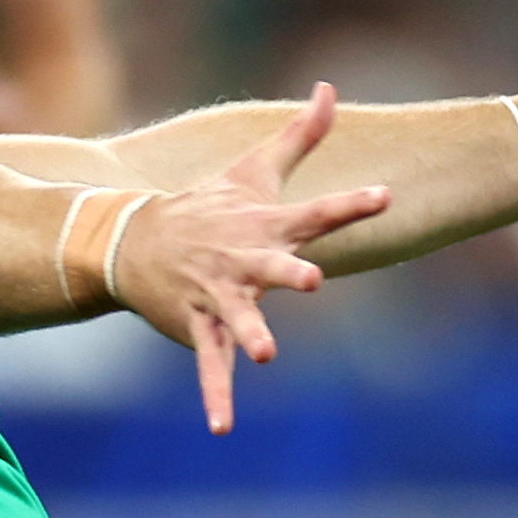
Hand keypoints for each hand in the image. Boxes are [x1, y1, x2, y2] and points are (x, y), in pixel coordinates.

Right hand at [117, 86, 393, 434]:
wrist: (132, 240)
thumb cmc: (207, 205)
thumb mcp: (254, 168)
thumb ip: (301, 135)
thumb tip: (329, 88)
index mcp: (264, 224)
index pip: (315, 212)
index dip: (350, 204)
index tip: (385, 196)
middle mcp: (242, 259)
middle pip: (271, 265)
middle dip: (288, 271)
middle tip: (310, 278)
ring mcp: (217, 294)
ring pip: (236, 317)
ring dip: (249, 333)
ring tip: (266, 355)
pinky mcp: (198, 326)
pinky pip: (209, 365)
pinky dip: (216, 397)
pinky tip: (223, 429)